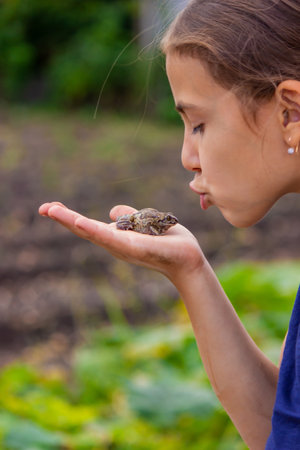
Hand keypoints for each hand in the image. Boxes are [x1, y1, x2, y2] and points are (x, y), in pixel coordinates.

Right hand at [38, 202, 204, 282]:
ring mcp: (121, 247)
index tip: (49, 207)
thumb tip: (111, 210)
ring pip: (91, 232)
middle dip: (62, 218)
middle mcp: (114, 244)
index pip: (86, 225)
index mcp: (115, 237)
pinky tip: (79, 222)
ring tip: (52, 210)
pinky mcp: (132, 247)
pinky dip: (93, 230)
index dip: (68, 216)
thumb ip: (127, 216)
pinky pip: (110, 238)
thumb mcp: (142, 222)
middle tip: (43, 208)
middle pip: (83, 229)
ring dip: (70, 221)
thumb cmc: (167, 242)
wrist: (187, 258)